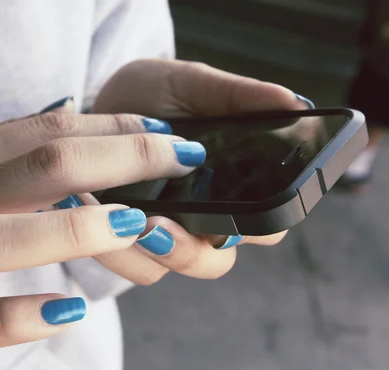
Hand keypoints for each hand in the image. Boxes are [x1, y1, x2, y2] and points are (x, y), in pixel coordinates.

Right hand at [0, 111, 203, 369]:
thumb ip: (10, 167)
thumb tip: (84, 138)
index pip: (42, 131)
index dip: (111, 126)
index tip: (164, 131)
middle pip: (36, 168)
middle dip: (119, 158)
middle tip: (180, 159)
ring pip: (0, 237)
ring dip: (76, 231)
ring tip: (137, 226)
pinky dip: (24, 313)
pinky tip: (68, 309)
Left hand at [72, 59, 313, 283]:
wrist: (93, 104)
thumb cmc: (151, 94)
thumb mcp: (192, 85)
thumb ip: (238, 95)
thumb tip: (294, 103)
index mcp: (232, 183)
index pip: (270, 222)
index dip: (264, 227)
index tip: (240, 217)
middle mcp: (203, 215)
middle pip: (220, 259)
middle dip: (195, 250)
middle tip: (166, 224)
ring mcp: (165, 230)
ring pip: (176, 267)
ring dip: (162, 252)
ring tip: (141, 222)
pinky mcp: (126, 239)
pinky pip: (134, 265)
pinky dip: (121, 250)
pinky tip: (103, 219)